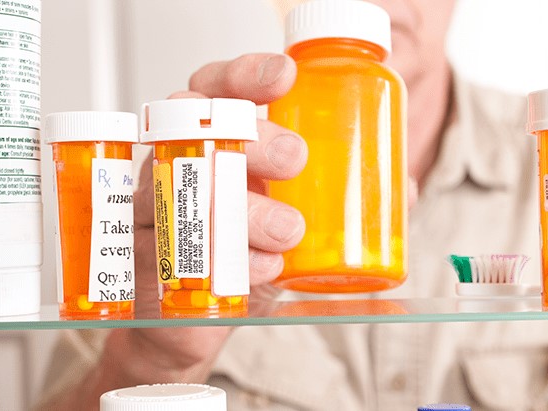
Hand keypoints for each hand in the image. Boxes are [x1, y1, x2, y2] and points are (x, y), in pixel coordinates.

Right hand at [48, 54, 305, 409]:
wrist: (191, 317)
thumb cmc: (240, 249)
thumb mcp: (289, 214)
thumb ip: (339, 197)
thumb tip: (401, 189)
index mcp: (213, 141)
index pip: (216, 89)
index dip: (245, 75)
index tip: (285, 77)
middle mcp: (177, 163)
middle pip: (198, 127)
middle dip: (252, 138)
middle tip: (295, 159)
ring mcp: (153, 207)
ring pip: (183, 189)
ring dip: (243, 209)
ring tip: (288, 232)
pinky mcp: (146, 258)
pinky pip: (174, 250)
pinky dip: (228, 260)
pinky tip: (265, 270)